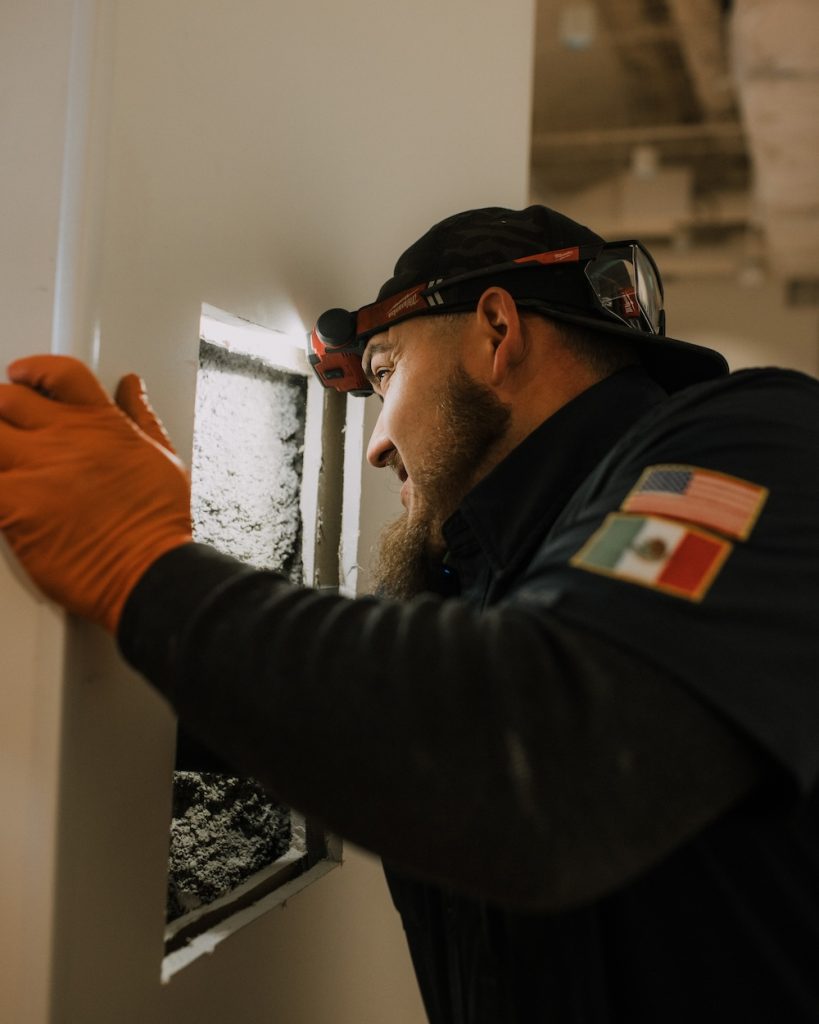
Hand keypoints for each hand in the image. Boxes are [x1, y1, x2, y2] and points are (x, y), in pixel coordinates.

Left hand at [0, 355, 191, 632]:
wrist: (147, 570)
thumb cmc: (157, 524)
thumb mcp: (162, 457)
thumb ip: (141, 417)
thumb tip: (131, 387)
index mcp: (100, 423)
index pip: (58, 373)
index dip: (33, 370)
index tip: (24, 376)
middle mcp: (65, 438)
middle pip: (7, 398)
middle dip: (1, 408)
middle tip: (5, 426)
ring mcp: (36, 469)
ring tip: (4, 461)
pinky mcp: (13, 505)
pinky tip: (4, 498)